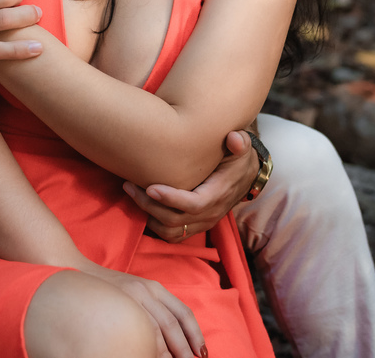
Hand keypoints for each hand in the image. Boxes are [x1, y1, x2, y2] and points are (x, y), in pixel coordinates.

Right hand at [77, 260, 206, 357]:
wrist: (76, 272)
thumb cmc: (109, 289)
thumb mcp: (136, 293)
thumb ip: (154, 309)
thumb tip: (171, 339)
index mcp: (155, 288)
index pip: (182, 313)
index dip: (195, 334)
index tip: (201, 353)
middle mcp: (146, 290)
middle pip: (171, 324)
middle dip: (183, 348)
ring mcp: (129, 297)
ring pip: (155, 330)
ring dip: (166, 352)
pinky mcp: (115, 304)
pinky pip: (136, 330)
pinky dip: (146, 346)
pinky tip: (147, 354)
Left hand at [128, 129, 256, 242]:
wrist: (246, 177)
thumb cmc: (237, 159)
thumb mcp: (242, 147)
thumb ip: (239, 142)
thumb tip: (233, 138)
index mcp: (219, 194)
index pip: (194, 204)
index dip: (171, 199)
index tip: (150, 187)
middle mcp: (210, 213)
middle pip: (175, 220)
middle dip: (149, 205)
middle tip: (129, 185)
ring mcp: (202, 222)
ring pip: (170, 231)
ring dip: (148, 215)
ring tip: (131, 193)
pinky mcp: (194, 225)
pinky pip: (172, 235)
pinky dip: (154, 225)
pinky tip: (141, 205)